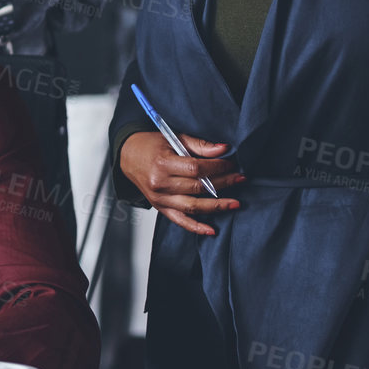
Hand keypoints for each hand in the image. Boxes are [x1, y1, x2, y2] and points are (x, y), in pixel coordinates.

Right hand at [118, 130, 242, 235]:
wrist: (128, 156)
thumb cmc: (151, 146)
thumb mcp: (173, 138)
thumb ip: (198, 145)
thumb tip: (223, 150)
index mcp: (162, 163)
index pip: (196, 169)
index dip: (218, 168)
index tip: (231, 165)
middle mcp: (160, 183)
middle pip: (198, 188)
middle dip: (224, 184)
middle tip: (240, 179)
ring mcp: (160, 198)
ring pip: (193, 206)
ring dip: (217, 206)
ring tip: (235, 203)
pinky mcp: (160, 207)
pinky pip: (180, 221)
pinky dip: (196, 227)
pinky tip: (212, 230)